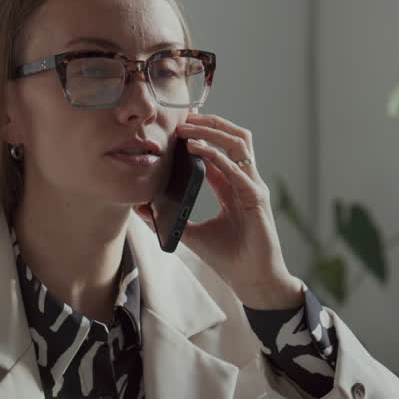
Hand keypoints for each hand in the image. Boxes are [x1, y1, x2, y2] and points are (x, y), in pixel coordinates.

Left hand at [135, 112, 304, 309]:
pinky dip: (218, 158)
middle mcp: (245, 182)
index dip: (202, 133)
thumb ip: (171, 219)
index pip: (219, 150)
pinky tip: (198, 151)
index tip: (179, 123)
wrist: (253, 281)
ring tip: (189, 129)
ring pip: (239, 145)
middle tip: (183, 117)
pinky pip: (238, 171)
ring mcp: (253, 188)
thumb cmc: (230, 258)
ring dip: (213, 132)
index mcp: (232, 187)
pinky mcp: (257, 200)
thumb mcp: (193, 234)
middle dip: (209, 123)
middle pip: (233, 138)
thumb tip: (141, 209)